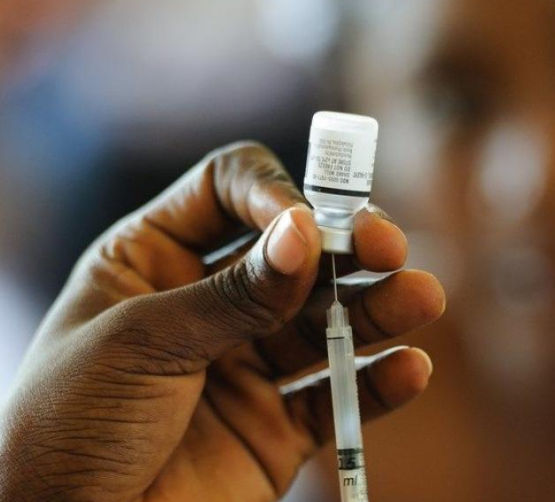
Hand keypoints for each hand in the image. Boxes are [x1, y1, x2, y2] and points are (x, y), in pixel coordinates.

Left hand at [0, 142, 444, 501]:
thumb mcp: (141, 344)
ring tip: (421, 297)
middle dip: (346, 246)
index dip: (274, 192)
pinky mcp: (275, 429)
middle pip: (294, 255)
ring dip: (376, 309)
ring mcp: (245, 366)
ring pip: (325, 324)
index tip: (310, 222)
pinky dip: (375, 385)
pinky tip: (409, 368)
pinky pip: (335, 399)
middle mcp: (206, 305)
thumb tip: (307, 235)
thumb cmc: (65, 429)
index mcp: (153, 262)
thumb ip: (233, 294)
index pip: (228, 193)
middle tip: (388, 246)